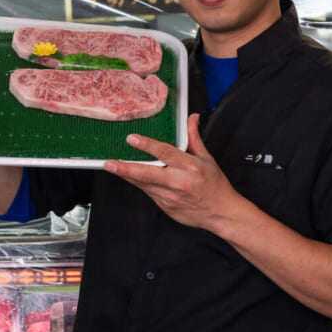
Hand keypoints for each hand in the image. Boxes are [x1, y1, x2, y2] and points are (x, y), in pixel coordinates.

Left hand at [104, 112, 237, 229]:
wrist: (221, 213)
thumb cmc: (215, 185)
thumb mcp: (207, 159)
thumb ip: (194, 138)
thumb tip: (192, 117)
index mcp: (190, 167)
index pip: (165, 153)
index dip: (147, 145)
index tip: (132, 139)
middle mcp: (179, 183)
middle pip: (148, 174)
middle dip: (127, 169)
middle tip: (110, 163)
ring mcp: (171, 197)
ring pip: (144, 185)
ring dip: (128, 175)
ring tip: (113, 167)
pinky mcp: (166, 207)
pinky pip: (149, 193)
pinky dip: (140, 184)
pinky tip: (130, 177)